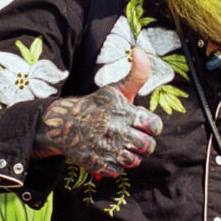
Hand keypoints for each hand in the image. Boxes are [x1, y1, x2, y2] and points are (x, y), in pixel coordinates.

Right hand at [34, 47, 162, 176]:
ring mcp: (106, 149)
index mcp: (125, 112)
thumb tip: (139, 50)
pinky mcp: (97, 164)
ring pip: (135, 161)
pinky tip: (108, 153)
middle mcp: (117, 131)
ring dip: (131, 155)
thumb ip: (136, 74)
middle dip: (143, 143)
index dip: (152, 126)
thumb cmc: (97, 106)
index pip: (155, 126)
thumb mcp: (116, 89)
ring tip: (121, 145)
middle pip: (148, 147)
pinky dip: (115, 165)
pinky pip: (118, 171)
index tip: (142, 124)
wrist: (65, 124)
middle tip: (132, 137)